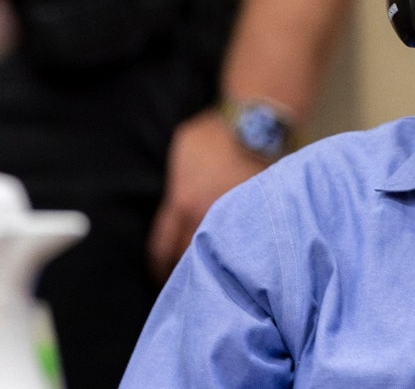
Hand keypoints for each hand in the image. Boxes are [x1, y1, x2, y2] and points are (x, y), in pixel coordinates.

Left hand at [147, 109, 265, 282]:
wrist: (254, 127)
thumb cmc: (212, 135)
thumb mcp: (179, 154)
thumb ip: (173, 189)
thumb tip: (172, 209)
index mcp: (183, 204)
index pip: (163, 251)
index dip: (159, 268)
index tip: (159, 276)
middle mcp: (206, 217)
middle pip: (188, 260)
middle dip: (184, 275)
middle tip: (184, 287)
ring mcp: (234, 219)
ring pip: (218, 257)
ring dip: (211, 267)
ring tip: (210, 277)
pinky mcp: (255, 217)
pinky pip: (241, 243)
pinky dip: (236, 252)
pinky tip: (236, 258)